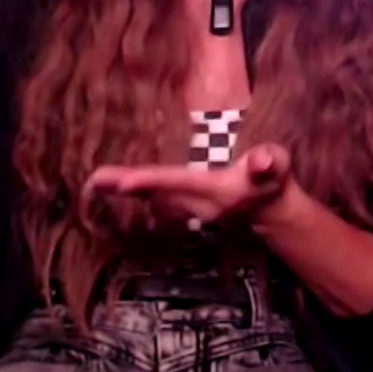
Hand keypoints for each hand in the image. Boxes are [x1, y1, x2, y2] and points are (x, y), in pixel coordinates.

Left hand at [85, 144, 292, 228]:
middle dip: (125, 187)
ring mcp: (191, 210)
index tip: (123, 182)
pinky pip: (155, 199)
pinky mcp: (186, 208)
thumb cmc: (273, 180)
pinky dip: (135, 190)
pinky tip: (116, 184)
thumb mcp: (278, 165)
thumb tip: (262, 160)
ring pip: (152, 198)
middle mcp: (198, 205)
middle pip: (156, 194)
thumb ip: (270, 161)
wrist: (272, 210)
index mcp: (216, 190)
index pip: (178, 183)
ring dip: (124, 189)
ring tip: (97, 181)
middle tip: (94, 180)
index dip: (150, 182)